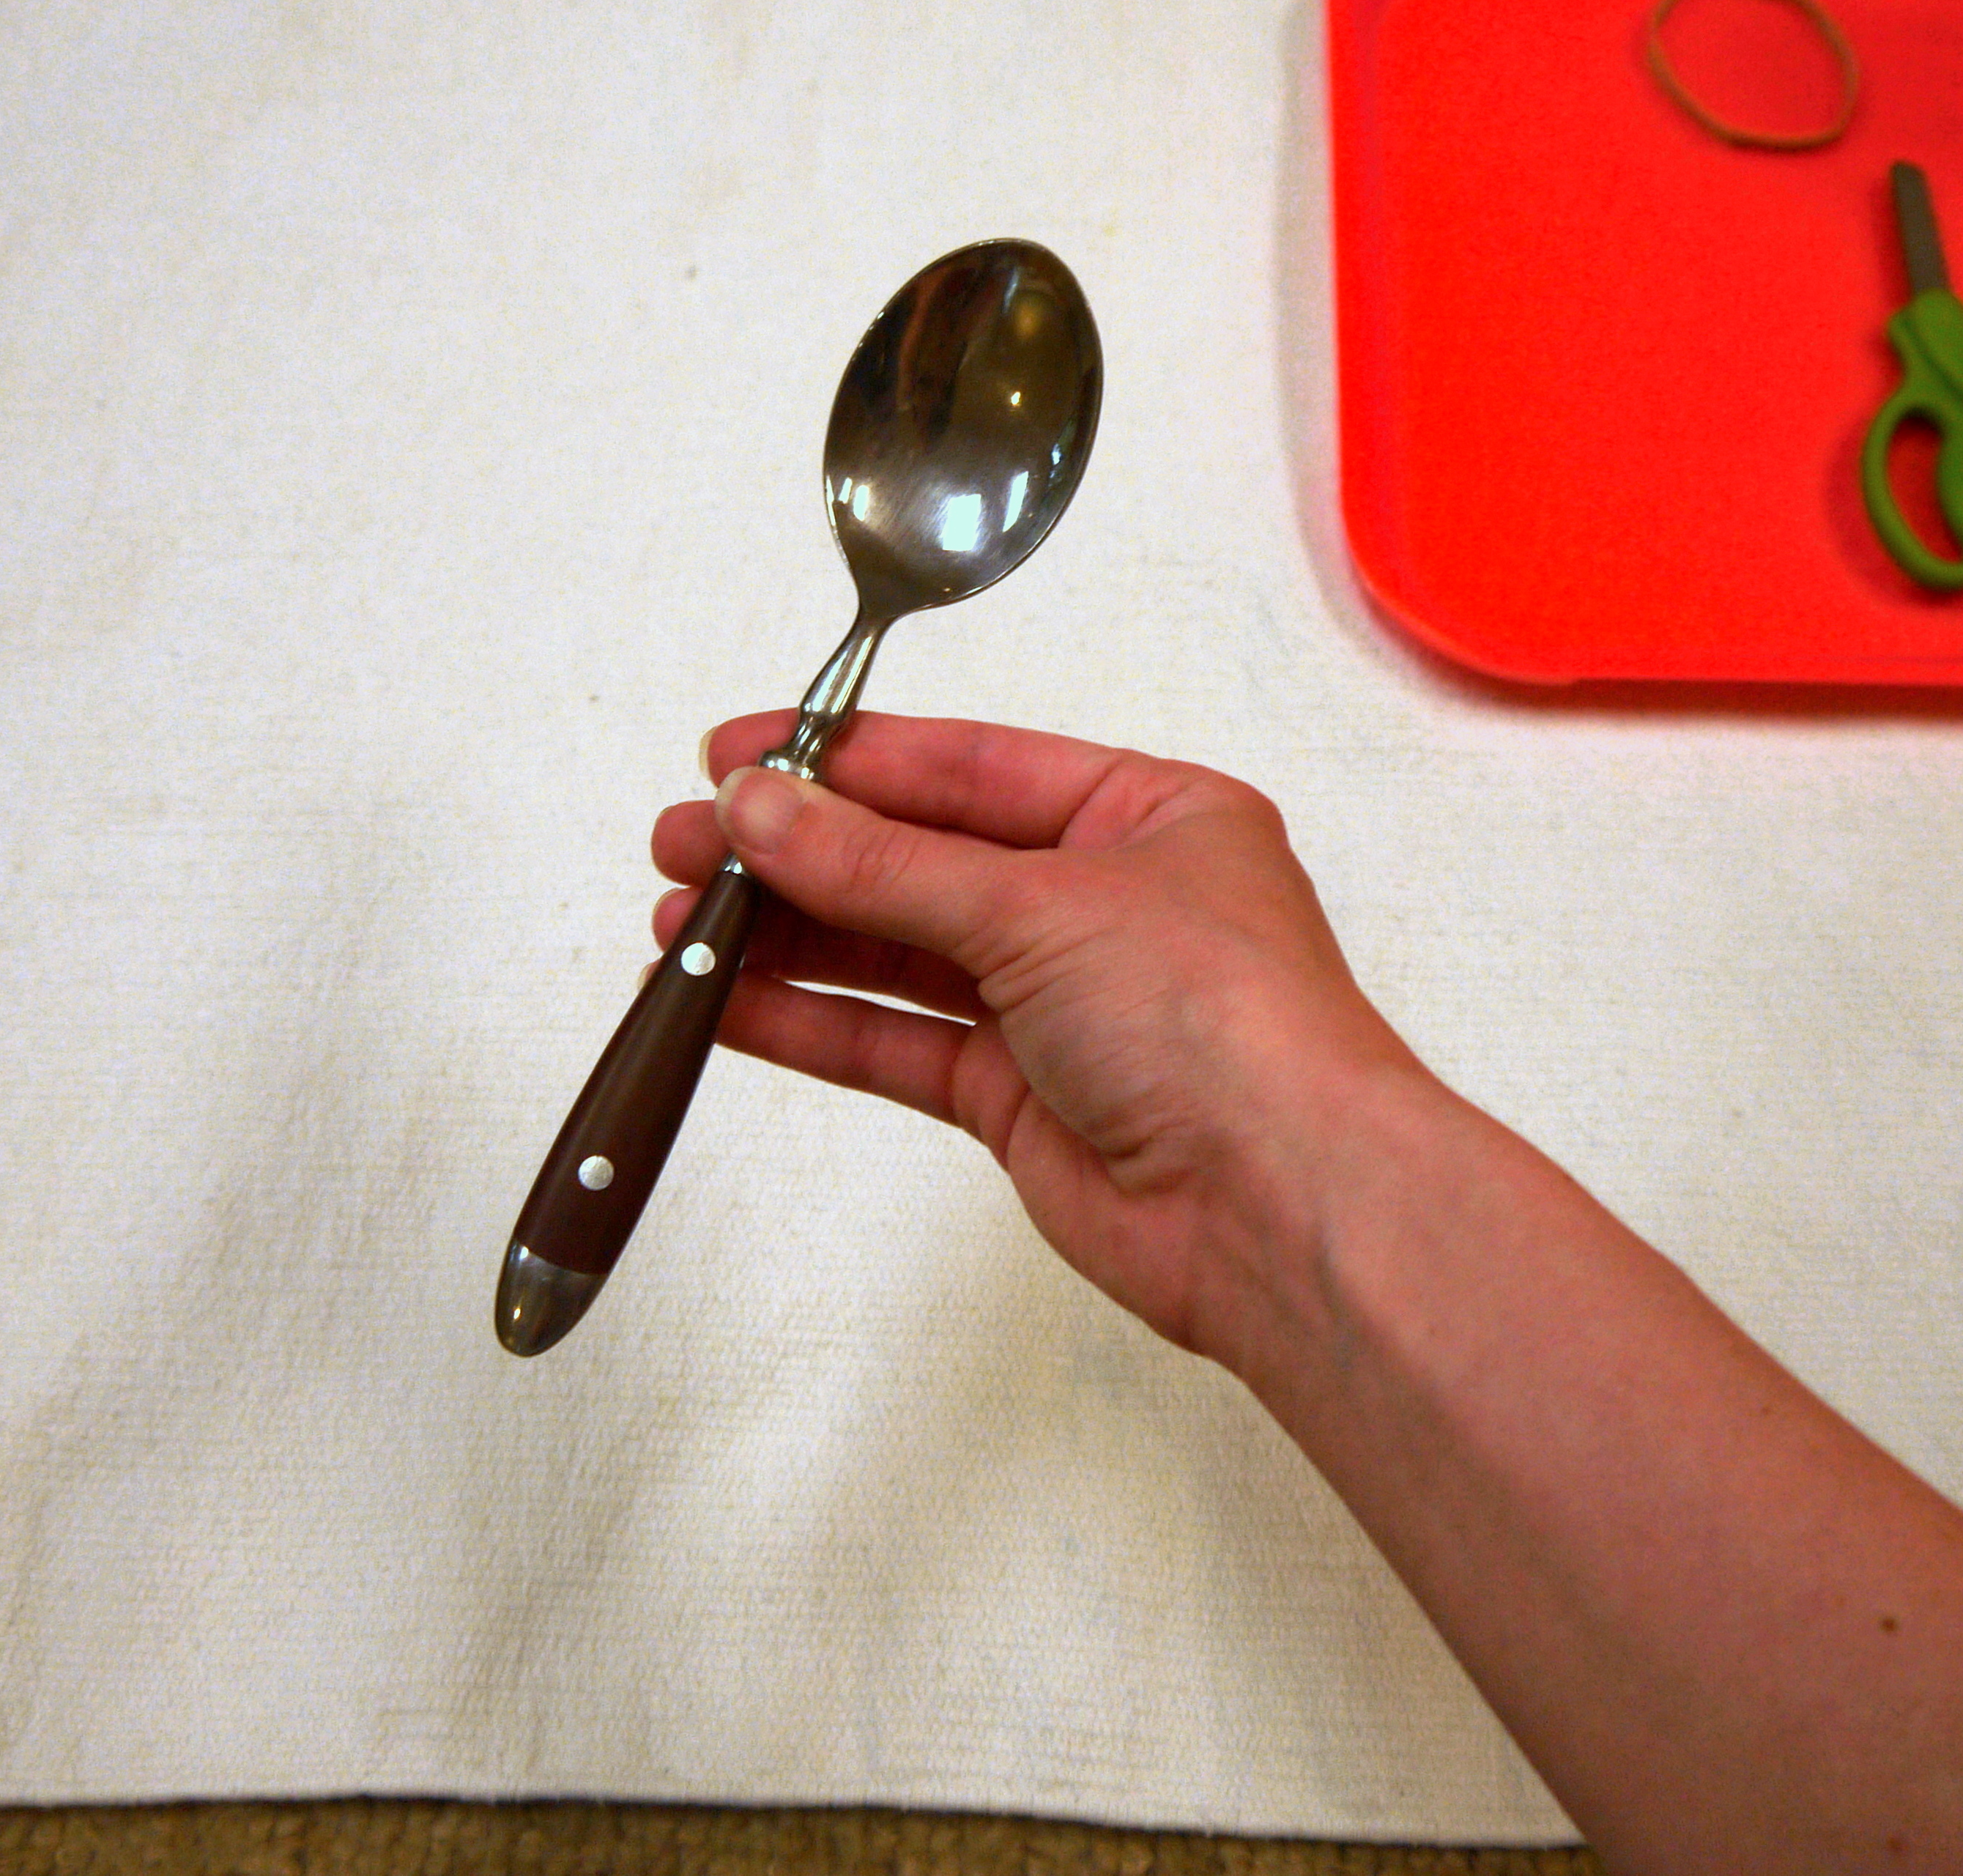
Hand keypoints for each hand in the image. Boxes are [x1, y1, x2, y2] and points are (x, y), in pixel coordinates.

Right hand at [650, 711, 1448, 1362]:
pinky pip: (898, 1043)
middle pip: (921, 859)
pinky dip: (813, 1021)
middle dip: (799, 851)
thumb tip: (761, 809)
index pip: (968, 768)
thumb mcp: (1038, 905)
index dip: (845, 761)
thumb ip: (884, 865)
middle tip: (684, 842)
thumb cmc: (1222, 1024)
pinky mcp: (1023, 1100)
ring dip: (790, 937)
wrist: (1282, 1206)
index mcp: (1146, 816)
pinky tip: (727, 1003)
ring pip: (899, 953)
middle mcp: (1104, 902)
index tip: (734, 756)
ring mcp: (1062, 1005)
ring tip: (680, 921)